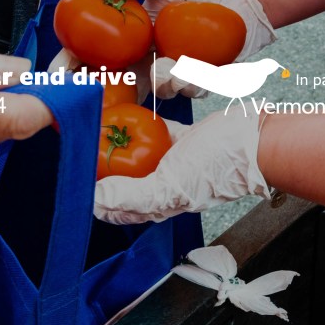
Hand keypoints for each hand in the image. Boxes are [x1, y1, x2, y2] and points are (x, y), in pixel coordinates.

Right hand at [84, 0, 276, 98]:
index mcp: (135, 33)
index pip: (96, 52)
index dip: (75, 63)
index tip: (61, 73)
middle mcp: (151, 54)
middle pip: (121, 82)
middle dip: (111, 92)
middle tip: (106, 94)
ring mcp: (175, 68)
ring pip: (158, 91)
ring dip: (163, 83)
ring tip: (174, 68)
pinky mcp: (202, 77)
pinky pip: (191, 91)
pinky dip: (192, 82)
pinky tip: (197, 69)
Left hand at [94, 108, 270, 223]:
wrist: (253, 142)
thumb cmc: (218, 168)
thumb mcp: (170, 185)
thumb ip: (132, 195)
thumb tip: (96, 200)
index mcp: (157, 203)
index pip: (115, 207)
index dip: (92, 198)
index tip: (71, 178)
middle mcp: (160, 184)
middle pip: (120, 181)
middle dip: (97, 170)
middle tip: (77, 149)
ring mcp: (170, 162)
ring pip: (134, 158)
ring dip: (115, 147)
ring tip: (94, 132)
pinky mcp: (181, 141)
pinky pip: (154, 134)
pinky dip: (140, 127)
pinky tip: (126, 117)